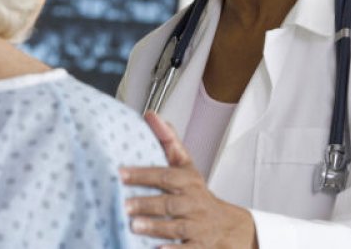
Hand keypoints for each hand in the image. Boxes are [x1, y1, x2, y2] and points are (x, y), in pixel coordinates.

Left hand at [120, 111, 257, 247]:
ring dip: (155, 227)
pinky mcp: (199, 248)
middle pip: (170, 203)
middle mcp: (193, 203)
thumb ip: (168, 140)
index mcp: (188, 181)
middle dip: (147, 203)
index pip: (166, 175)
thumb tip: (150, 115)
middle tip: (124, 204)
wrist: (229, 227)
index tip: (121, 174)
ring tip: (133, 226)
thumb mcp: (186, 165)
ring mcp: (197, 227)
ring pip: (176, 227)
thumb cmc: (197, 193)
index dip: (143, 174)